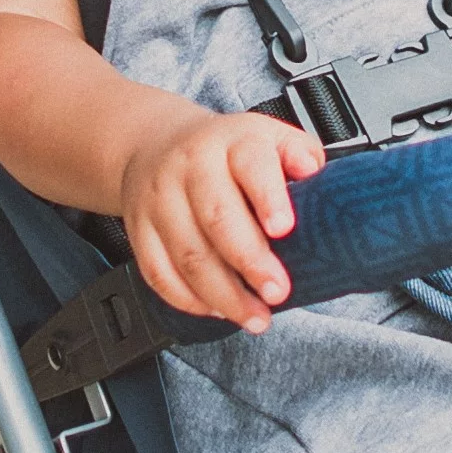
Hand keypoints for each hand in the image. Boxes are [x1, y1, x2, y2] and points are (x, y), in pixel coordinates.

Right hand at [117, 105, 328, 330]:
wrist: (155, 144)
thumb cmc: (224, 151)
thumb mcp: (266, 135)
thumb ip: (297, 152)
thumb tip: (312, 171)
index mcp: (230, 142)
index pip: (250, 165)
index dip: (268, 198)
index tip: (284, 229)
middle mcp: (190, 168)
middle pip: (217, 218)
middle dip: (250, 261)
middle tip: (278, 292)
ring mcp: (159, 201)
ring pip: (188, 255)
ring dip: (224, 295)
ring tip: (256, 317)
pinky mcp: (139, 231)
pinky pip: (158, 273)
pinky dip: (189, 300)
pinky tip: (217, 311)